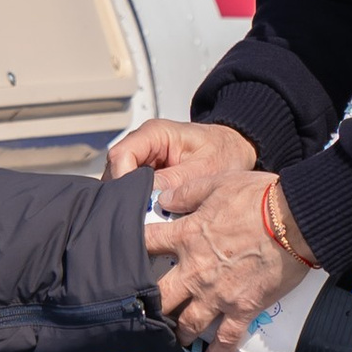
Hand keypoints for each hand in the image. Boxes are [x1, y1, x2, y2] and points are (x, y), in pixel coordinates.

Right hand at [107, 116, 266, 215]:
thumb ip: (174, 183)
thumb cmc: (223, 152)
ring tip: (148, 218)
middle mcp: (143, 144)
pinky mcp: (147, 173)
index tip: (133, 204)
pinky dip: (140, 202)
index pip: (121, 155)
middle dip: (125, 195)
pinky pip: (133, 189)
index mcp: (154, 134)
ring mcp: (143, 159)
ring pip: (121, 182)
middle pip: (117, 170)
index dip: (122, 181)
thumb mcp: (203, 170)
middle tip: (141, 217)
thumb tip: (148, 201)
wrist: (234, 150)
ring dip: (133, 200)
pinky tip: (151, 215)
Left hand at [146, 168, 314, 351]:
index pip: (147, 243)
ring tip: (174, 339)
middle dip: (150, 304)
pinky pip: (227, 338)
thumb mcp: (216, 183)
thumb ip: (186, 192)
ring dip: (178, 333)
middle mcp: (195, 271)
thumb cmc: (258, 197)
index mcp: (186, 236)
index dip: (134, 248)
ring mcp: (218, 294)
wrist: (295, 220)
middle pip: (160, 295)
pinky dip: (218, 351)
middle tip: (146, 310)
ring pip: (187, 323)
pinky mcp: (244, 308)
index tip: (126, 256)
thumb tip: (164, 199)